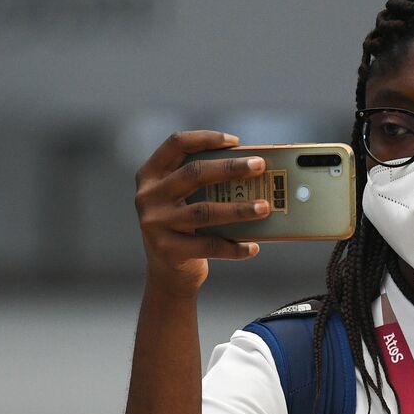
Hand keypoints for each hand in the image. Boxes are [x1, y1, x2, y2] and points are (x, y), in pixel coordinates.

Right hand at [133, 130, 273, 297]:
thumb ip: (204, 184)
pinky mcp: (167, 250)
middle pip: (193, 174)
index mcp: (150, 175)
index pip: (176, 144)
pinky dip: (234, 247)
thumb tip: (251, 170)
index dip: (206, 138)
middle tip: (260, 166)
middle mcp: (148, 197)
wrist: (167, 275)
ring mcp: (155, 224)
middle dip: (230, 168)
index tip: (235, 141)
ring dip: (239, 209)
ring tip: (264, 207)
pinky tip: (253, 247)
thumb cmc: (185, 228)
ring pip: (204, 211)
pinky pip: (208, 246)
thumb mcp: (184, 200)